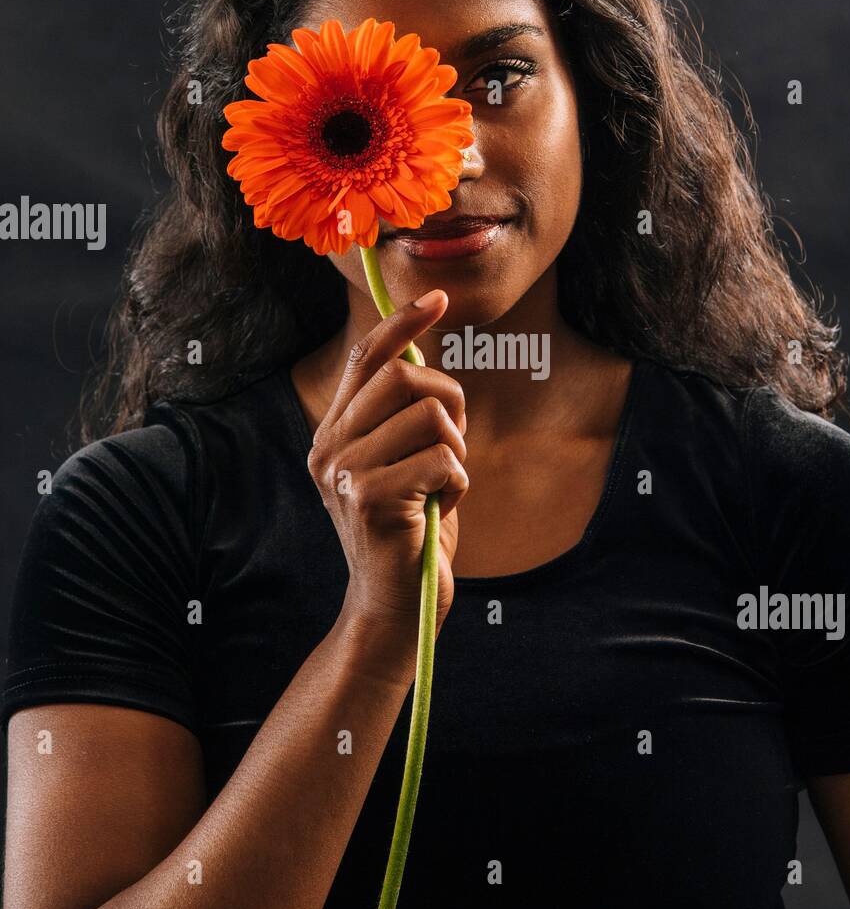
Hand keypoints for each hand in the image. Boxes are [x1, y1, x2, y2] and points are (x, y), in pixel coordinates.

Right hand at [306, 290, 467, 683]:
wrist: (393, 610)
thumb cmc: (409, 532)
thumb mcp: (403, 464)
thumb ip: (404, 417)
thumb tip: (421, 354)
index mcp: (334, 433)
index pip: (366, 358)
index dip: (403, 322)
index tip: (438, 299)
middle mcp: (330, 448)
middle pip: (405, 378)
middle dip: (451, 400)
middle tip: (455, 440)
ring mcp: (347, 475)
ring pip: (431, 417)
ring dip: (457, 448)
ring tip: (443, 482)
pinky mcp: (373, 502)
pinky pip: (444, 460)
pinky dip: (460, 482)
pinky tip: (442, 507)